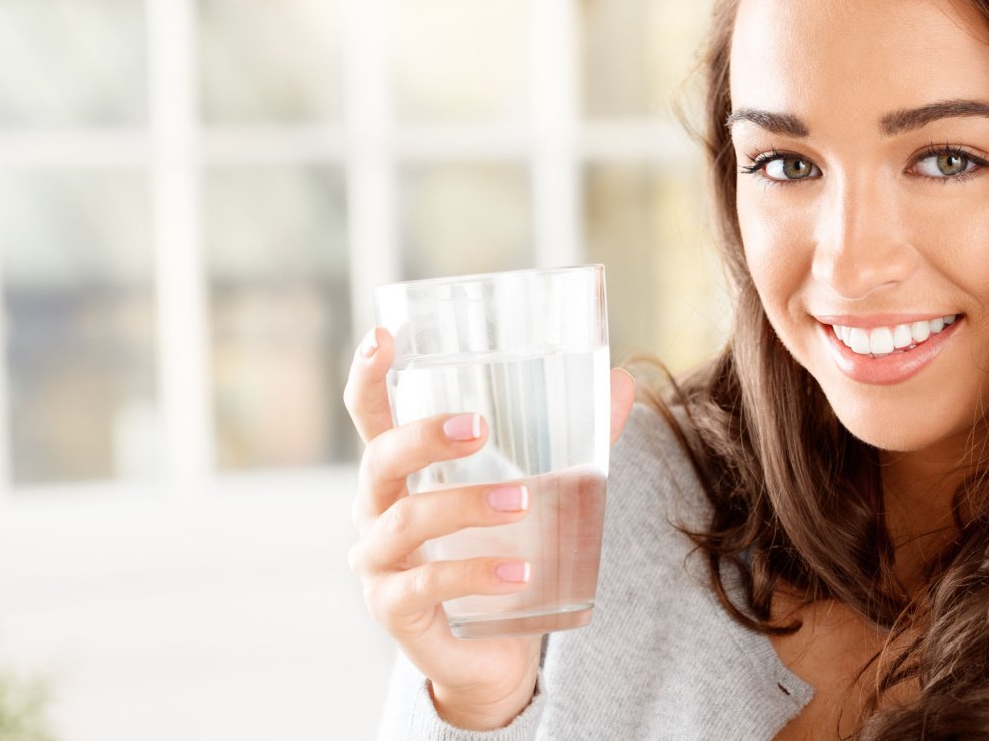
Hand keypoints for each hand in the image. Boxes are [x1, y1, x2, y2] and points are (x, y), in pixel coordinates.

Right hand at [343, 327, 635, 728]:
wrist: (495, 652)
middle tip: (479, 427)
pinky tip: (519, 572)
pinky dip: (474, 575)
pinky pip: (426, 586)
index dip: (368, 375)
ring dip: (464, 505)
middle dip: (424, 437)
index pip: (371, 415)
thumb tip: (621, 380)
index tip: (385, 337)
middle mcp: (377, 511)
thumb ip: (575, 438)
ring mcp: (378, 564)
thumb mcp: (538, 489)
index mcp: (402, 472)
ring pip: (406, 522)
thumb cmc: (503, 552)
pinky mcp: (395, 611)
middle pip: (379, 460)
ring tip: (521, 501)